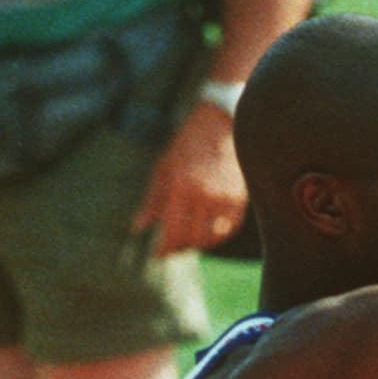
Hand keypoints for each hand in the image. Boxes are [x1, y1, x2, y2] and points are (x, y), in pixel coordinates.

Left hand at [132, 101, 249, 255]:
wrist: (220, 124)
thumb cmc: (187, 144)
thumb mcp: (163, 168)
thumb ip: (152, 200)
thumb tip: (137, 227)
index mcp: (182, 187)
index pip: (172, 231)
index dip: (164, 248)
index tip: (158, 255)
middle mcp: (205, 196)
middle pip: (192, 238)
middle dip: (180, 247)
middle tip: (172, 248)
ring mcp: (225, 198)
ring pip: (212, 238)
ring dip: (198, 244)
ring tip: (189, 241)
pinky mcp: (240, 199)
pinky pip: (229, 229)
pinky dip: (217, 237)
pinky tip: (208, 234)